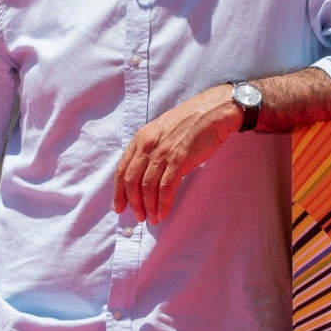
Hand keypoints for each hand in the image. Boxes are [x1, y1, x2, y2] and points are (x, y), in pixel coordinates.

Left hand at [113, 84, 241, 223]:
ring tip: (152, 218)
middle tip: (139, 216)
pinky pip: (166, 187)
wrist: (212, 112)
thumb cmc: (190, 122)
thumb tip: (143, 174)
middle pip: (131, 181)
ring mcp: (163, 152)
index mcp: (141, 139)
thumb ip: (150, 149)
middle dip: (133, 203)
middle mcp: (148, 145)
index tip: (120, 207)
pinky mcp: (179, 159)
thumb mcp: (161, 131)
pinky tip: (163, 212)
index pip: (122, 170)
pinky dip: (162, 203)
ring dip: (148, 207)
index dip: (118, 192)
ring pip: (147, 187)